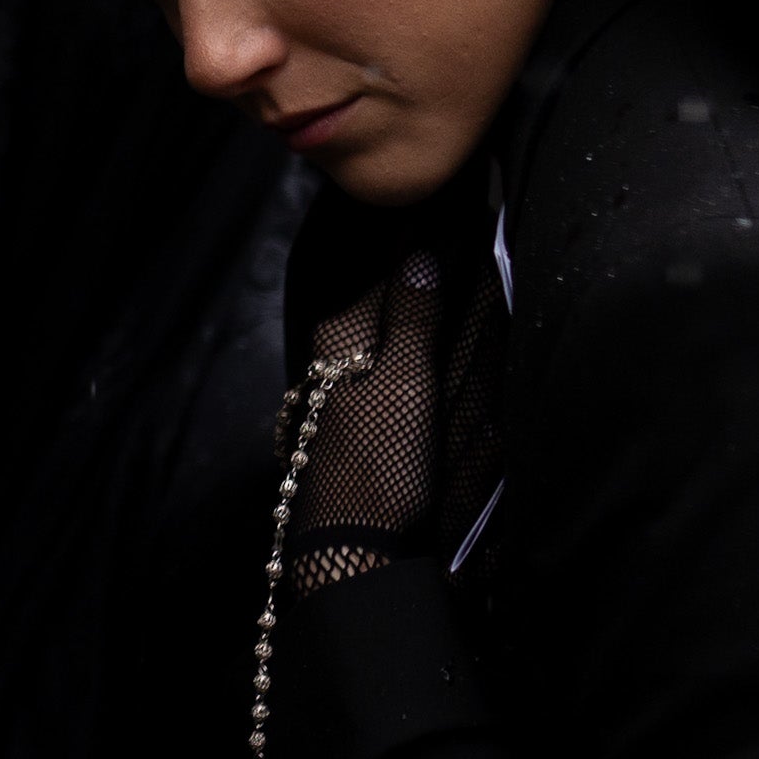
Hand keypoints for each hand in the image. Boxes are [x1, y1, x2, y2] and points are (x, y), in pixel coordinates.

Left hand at [284, 247, 447, 597]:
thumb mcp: (405, 383)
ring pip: (368, 339)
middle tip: (431, 233)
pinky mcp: (347, 433)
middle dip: (395, 274)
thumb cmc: (380, 460)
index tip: (428, 207)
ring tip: (431, 281)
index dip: (399, 241)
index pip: (374, 273)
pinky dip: (394, 353)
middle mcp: (327, 361)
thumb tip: (419, 248)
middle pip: (368, 304)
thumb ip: (413, 317)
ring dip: (397, 313)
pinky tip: (414, 354)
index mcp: (339, 338)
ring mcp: (333, 400)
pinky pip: (373, 374)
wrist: (350, 550)